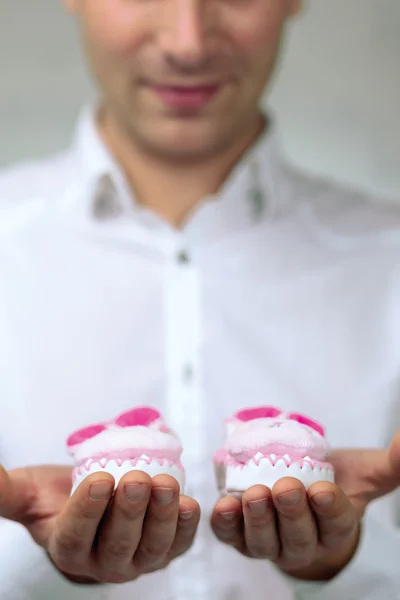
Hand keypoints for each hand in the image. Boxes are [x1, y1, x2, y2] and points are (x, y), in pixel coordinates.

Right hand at [0, 465, 199, 583]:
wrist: (95, 496)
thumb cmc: (59, 494)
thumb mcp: (29, 491)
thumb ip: (5, 489)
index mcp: (67, 549)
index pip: (76, 534)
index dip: (89, 509)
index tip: (101, 479)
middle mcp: (102, 562)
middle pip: (117, 543)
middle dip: (130, 511)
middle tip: (137, 480)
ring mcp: (136, 560)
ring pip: (151, 547)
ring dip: (162, 517)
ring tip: (167, 485)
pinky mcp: (164, 550)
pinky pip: (177, 544)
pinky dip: (186, 527)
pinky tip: (191, 503)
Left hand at [211, 431, 399, 580]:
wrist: (298, 489)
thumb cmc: (333, 480)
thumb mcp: (364, 471)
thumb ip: (392, 461)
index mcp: (336, 529)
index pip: (335, 523)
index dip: (329, 508)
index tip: (322, 489)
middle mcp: (303, 543)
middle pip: (298, 536)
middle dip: (291, 512)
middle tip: (286, 486)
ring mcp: (269, 543)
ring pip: (262, 541)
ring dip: (257, 519)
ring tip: (254, 494)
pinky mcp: (240, 536)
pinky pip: (231, 536)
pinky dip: (226, 524)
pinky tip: (224, 505)